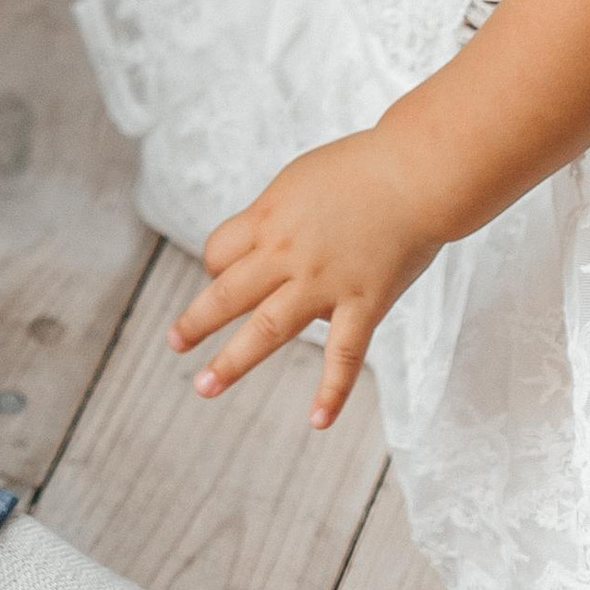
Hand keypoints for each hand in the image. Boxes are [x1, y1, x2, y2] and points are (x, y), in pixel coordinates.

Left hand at [170, 133, 442, 427]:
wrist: (415, 173)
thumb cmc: (361, 168)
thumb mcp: (300, 179)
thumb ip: (279, 213)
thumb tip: (265, 240)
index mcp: (268, 217)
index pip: (220, 253)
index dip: (216, 268)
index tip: (223, 277)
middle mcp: (286, 253)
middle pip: (228, 293)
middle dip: (196, 322)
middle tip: (174, 344)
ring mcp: (323, 282)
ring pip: (267, 328)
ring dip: (232, 361)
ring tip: (203, 386)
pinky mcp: (363, 303)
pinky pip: (344, 355)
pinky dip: (331, 391)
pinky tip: (317, 421)